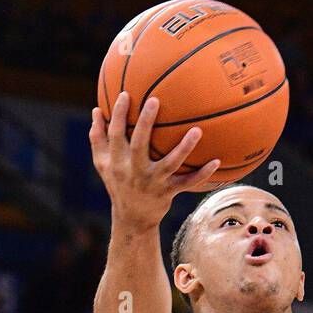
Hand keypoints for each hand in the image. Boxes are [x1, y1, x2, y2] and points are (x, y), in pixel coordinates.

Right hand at [89, 92, 220, 232]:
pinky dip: (202, 174)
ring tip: (197, 131)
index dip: (117, 115)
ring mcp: (153, 182)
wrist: (132, 219)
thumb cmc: (118, 184)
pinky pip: (187, 182)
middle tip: (155, 100)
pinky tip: (216, 161)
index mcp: (117, 162)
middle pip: (139, 145)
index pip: (115, 135)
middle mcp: (134, 171)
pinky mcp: (168, 192)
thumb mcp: (102, 164)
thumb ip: (97, 138)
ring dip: (184, 148)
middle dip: (145, 123)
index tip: (125, 94)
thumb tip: (96, 110)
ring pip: (169, 163)